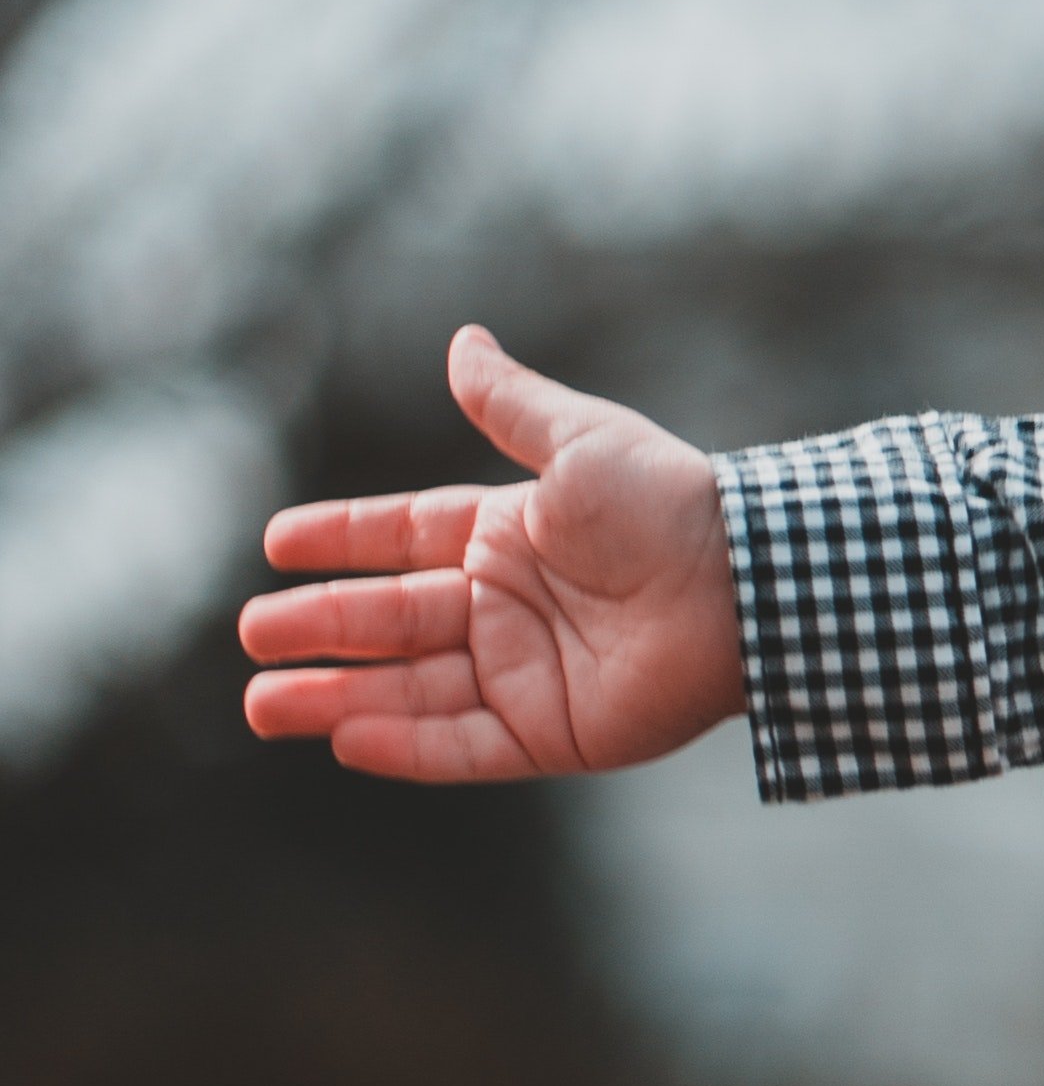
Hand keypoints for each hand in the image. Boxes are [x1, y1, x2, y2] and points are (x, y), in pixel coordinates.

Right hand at [237, 327, 741, 780]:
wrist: (748, 582)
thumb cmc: (669, 503)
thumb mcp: (579, 442)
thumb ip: (511, 404)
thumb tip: (464, 339)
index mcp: (512, 534)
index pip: (404, 535)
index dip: (342, 538)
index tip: (278, 542)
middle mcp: (511, 604)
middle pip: (392, 618)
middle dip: (321, 627)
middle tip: (253, 634)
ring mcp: (530, 673)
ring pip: (411, 689)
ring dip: (337, 696)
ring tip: (262, 703)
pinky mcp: (557, 734)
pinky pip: (465, 745)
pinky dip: (406, 746)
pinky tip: (343, 738)